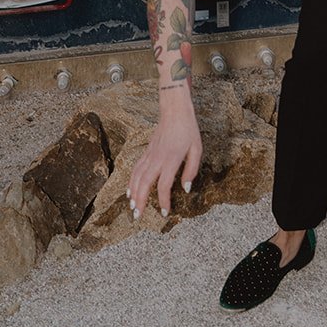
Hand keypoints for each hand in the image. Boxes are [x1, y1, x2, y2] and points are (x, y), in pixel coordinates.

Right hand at [127, 92, 201, 218]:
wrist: (174, 110)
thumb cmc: (188, 129)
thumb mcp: (197, 149)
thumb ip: (192, 170)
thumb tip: (186, 188)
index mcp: (171, 159)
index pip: (164, 185)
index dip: (164, 200)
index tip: (166, 212)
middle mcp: (158, 158)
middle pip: (145, 183)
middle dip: (140, 201)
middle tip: (138, 216)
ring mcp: (150, 154)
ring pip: (137, 176)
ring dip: (133, 193)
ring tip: (132, 207)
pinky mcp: (146, 151)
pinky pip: (136, 168)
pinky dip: (131, 181)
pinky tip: (129, 190)